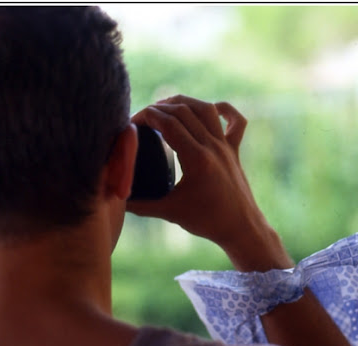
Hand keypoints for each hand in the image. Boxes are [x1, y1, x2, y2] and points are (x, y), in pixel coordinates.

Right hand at [127, 95, 292, 270]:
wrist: (242, 229)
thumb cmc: (207, 222)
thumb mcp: (170, 212)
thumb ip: (140, 205)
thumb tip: (115, 197)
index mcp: (197, 159)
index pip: (168, 123)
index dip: (146, 116)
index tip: (131, 123)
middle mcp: (213, 147)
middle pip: (183, 111)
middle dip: (159, 108)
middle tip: (142, 118)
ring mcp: (226, 147)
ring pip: (206, 109)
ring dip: (184, 104)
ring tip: (165, 107)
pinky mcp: (235, 151)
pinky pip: (237, 121)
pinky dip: (223, 110)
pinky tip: (211, 109)